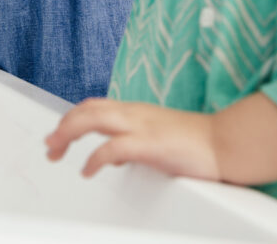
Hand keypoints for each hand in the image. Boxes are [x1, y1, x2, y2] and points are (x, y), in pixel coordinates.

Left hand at [45, 98, 218, 179]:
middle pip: (87, 109)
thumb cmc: (197, 143)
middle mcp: (135, 113)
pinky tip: (87, 170)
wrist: (227, 143)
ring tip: (56, 151)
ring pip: (93, 119)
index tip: (57, 134)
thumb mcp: (157, 139)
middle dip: (62, 125)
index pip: (95, 106)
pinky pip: (113, 147)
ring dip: (68, 133)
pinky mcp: (151, 144)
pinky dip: (94, 159)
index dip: (72, 118)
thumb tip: (111, 155)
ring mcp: (142, 126)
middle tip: (49, 146)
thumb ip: (132, 143)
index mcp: (137, 111)